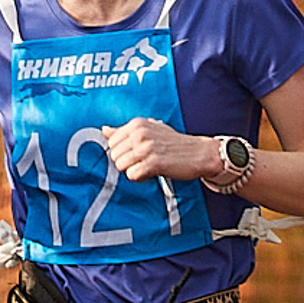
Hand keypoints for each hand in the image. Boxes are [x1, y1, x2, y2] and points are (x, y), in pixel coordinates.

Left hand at [97, 117, 215, 184]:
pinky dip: (140, 178)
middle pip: (114, 156)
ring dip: (133, 170)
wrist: (199, 152)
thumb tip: (105, 129)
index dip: (122, 152)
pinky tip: (151, 173)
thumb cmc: (174, 143)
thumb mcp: (149, 130)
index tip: (136, 153)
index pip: (111, 142)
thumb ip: (125, 131)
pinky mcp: (154, 162)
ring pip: (121, 166)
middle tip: (143, 161)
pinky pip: (132, 175)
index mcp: (138, 124)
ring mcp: (147, 147)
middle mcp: (141, 133)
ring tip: (148, 167)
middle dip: (126, 162)